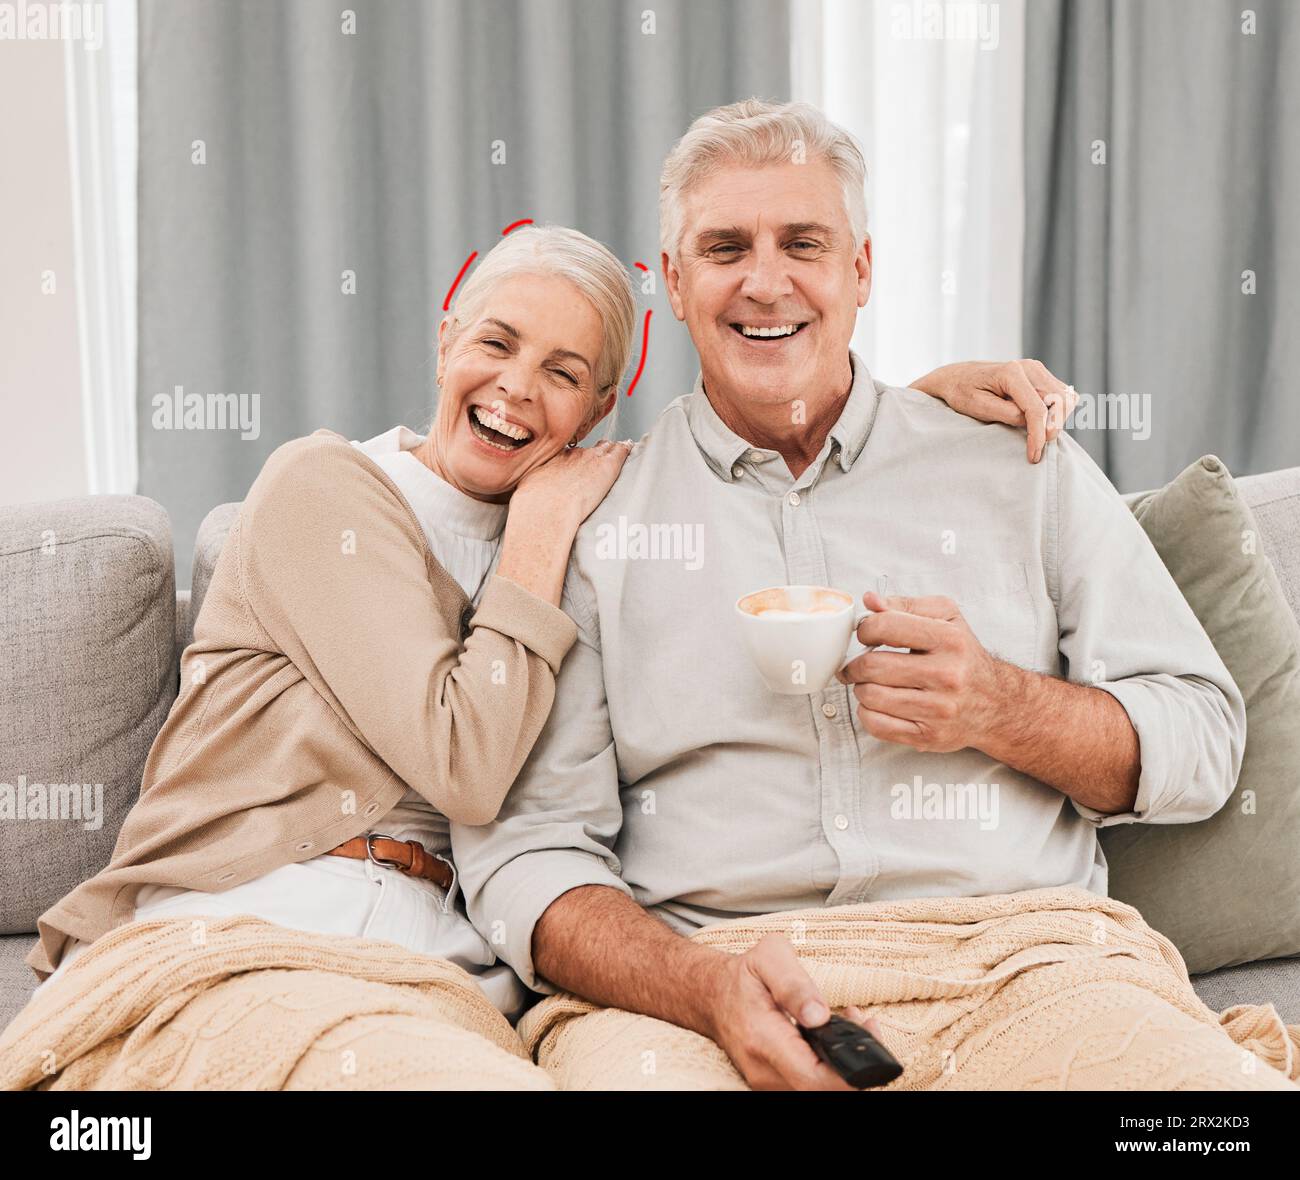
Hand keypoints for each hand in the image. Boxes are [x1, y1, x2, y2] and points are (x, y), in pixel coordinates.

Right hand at [511, 439, 631, 526]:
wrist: (545, 509)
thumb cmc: (533, 508)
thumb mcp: (527, 493)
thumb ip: (532, 491)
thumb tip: (528, 503)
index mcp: (553, 460)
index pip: (569, 454)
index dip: (576, 459)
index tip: (578, 465)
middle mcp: (572, 455)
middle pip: (588, 449)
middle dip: (594, 453)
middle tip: (600, 457)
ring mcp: (591, 458)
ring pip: (606, 447)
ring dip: (611, 451)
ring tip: (619, 451)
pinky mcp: (607, 465)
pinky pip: (621, 451)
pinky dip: (627, 449)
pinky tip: (632, 448)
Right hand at [702, 933, 887, 1089]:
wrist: (710, 995)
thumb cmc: (743, 975)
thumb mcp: (768, 958)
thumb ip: (794, 984)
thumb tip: (820, 1016)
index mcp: (764, 1039)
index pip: (815, 1080)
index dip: (849, 1073)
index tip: (865, 1041)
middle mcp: (764, 1071)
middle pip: (824, 1090)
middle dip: (853, 1062)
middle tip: (862, 1022)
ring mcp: (767, 1082)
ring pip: (819, 1089)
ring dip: (841, 1064)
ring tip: (847, 1022)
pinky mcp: (773, 1084)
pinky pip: (808, 1084)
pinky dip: (828, 1066)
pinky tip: (831, 1037)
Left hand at [836, 590, 1010, 752]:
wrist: (997, 704)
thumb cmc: (964, 657)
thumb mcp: (946, 618)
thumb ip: (905, 605)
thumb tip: (870, 601)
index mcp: (949, 640)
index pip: (885, 627)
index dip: (865, 629)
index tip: (866, 636)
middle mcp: (947, 675)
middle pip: (872, 666)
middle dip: (856, 665)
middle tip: (858, 665)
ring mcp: (938, 709)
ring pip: (870, 696)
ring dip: (861, 689)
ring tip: (871, 684)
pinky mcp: (928, 735)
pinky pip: (876, 725)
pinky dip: (867, 714)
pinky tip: (878, 705)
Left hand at [909, 359, 1078, 463]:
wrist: (958, 376)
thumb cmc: (962, 392)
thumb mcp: (978, 407)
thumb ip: (1006, 414)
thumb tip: (1030, 423)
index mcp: (1011, 372)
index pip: (1036, 409)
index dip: (1038, 435)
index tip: (1034, 455)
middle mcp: (1029, 367)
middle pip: (1059, 401)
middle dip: (1053, 427)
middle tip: (1036, 447)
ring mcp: (1037, 370)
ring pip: (1066, 398)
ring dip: (1057, 420)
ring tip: (1035, 435)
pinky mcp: (1040, 376)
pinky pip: (1061, 396)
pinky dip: (1056, 412)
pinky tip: (1038, 423)